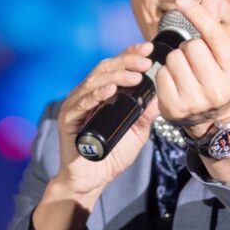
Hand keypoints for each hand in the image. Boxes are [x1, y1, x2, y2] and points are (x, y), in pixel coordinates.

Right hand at [52, 43, 159, 200]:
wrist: (92, 181)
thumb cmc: (111, 156)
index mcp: (101, 94)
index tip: (148, 49)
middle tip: (146, 61)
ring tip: (135, 76)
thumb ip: (146, 115)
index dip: (129, 54)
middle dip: (127, 62)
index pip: (115, 67)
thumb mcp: (137, 133)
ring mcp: (75, 105)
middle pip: (105, 69)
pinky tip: (110, 90)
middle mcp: (87, 94)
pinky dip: (96, 94)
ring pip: (94, 81)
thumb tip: (161, 94)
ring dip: (116, 76)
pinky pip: (81, 103)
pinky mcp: (68, 119)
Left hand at [155, 0, 229, 138]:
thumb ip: (214, 22)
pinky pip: (161, 73)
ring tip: (187, 73)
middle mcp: (219, 90)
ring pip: (174, 58)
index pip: (214, 35)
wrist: (212, 119)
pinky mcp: (175, 109)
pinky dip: (165, 74)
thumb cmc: (216, 75)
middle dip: (189, 47)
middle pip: (191, 46)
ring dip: (176, 60)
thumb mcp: (221, 53)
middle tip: (196, 61)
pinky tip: (176, 84)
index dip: (197, 14)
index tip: (182, 0)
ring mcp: (196, 102)